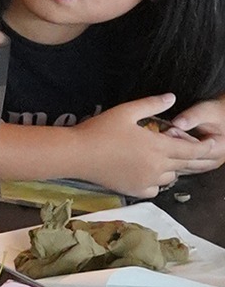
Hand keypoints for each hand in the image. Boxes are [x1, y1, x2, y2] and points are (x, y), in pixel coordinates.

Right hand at [74, 94, 224, 196]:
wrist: (76, 154)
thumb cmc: (100, 130)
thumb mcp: (126, 111)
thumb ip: (152, 104)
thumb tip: (172, 97)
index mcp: (158, 146)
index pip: (192, 149)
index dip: (205, 147)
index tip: (215, 143)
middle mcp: (157, 166)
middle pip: (186, 164)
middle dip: (196, 158)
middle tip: (201, 153)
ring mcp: (147, 180)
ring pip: (171, 176)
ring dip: (173, 167)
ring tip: (168, 159)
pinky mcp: (135, 190)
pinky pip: (156, 188)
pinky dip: (157, 180)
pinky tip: (149, 172)